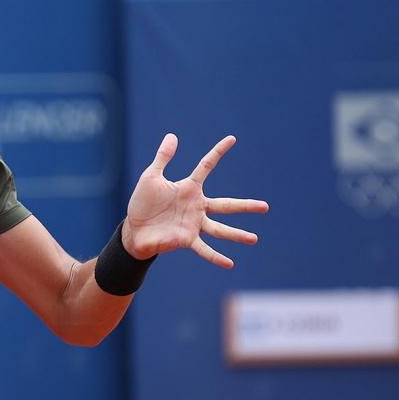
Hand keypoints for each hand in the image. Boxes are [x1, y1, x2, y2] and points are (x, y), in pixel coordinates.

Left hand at [123, 134, 268, 267]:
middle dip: (245, 206)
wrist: (133, 229)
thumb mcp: (151, 177)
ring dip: (236, 234)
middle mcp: (196, 207)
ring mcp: (193, 224)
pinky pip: (204, 249)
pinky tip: (230, 263)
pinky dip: (216, 256)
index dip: (218, 152)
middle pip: (226, 205)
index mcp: (189, 189)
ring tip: (253, 239)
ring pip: (220, 230)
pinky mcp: (186, 239)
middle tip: (265, 207)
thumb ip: (163, 158)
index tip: (232, 139)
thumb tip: (172, 136)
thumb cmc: (142, 203)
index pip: (206, 166)